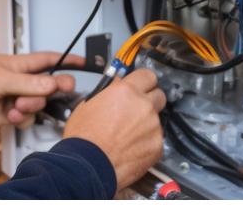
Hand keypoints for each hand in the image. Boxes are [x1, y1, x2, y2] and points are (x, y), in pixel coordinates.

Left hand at [0, 52, 81, 130]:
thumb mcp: (3, 79)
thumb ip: (31, 83)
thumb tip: (55, 83)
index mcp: (19, 64)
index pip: (50, 58)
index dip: (68, 60)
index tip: (84, 62)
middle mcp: (19, 80)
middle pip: (49, 85)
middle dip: (51, 90)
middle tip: (51, 93)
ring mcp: (15, 98)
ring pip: (39, 104)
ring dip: (31, 107)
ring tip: (16, 107)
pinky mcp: (9, 114)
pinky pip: (27, 118)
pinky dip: (21, 119)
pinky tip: (10, 116)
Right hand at [62, 68, 166, 189]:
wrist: (88, 166)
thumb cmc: (84, 138)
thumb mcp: (88, 104)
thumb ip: (109, 91)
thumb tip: (117, 85)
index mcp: (126, 92)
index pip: (147, 75)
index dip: (143, 81)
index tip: (141, 85)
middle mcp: (143, 106)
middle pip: (159, 95)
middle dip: (149, 100)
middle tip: (136, 109)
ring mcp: (153, 126)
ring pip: (156, 119)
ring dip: (146, 123)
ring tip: (128, 134)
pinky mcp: (157, 146)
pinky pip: (156, 139)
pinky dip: (147, 142)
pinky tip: (131, 147)